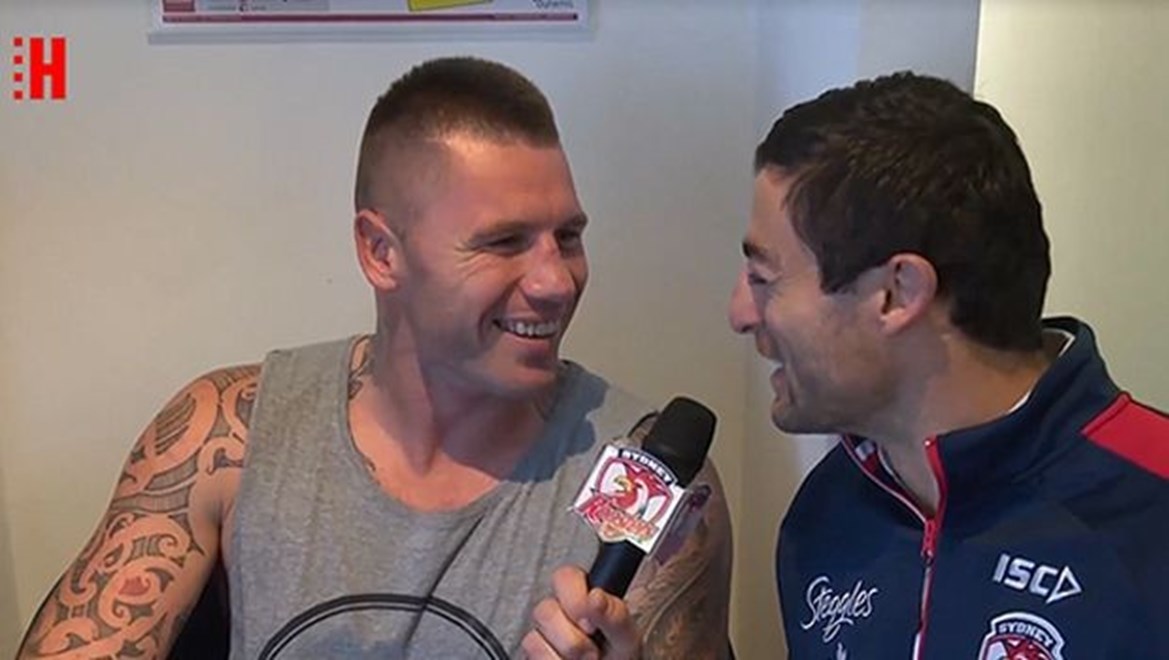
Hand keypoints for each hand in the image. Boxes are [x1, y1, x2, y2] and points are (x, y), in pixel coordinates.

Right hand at [521, 566, 641, 659]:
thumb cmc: (621, 658)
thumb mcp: (626, 637)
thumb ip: (614, 614)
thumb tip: (595, 596)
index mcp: (582, 595)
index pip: (564, 577)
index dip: (575, 600)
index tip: (592, 626)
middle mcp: (559, 611)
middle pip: (545, 610)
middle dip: (573, 639)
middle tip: (593, 652)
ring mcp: (544, 634)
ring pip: (534, 636)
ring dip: (566, 655)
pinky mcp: (536, 654)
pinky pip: (534, 655)